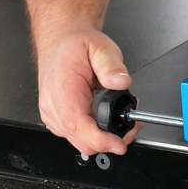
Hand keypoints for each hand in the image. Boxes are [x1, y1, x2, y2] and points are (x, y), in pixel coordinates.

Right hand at [36, 29, 140, 154]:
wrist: (61, 44)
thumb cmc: (77, 47)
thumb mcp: (101, 48)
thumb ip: (112, 66)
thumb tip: (122, 82)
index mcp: (62, 89)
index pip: (76, 124)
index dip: (98, 139)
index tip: (118, 144)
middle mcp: (54, 106)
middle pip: (79, 139)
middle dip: (109, 142)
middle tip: (133, 127)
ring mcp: (54, 115)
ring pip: (80, 141)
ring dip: (104, 139)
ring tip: (125, 123)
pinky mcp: (59, 119)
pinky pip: (78, 135)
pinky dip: (96, 134)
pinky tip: (109, 123)